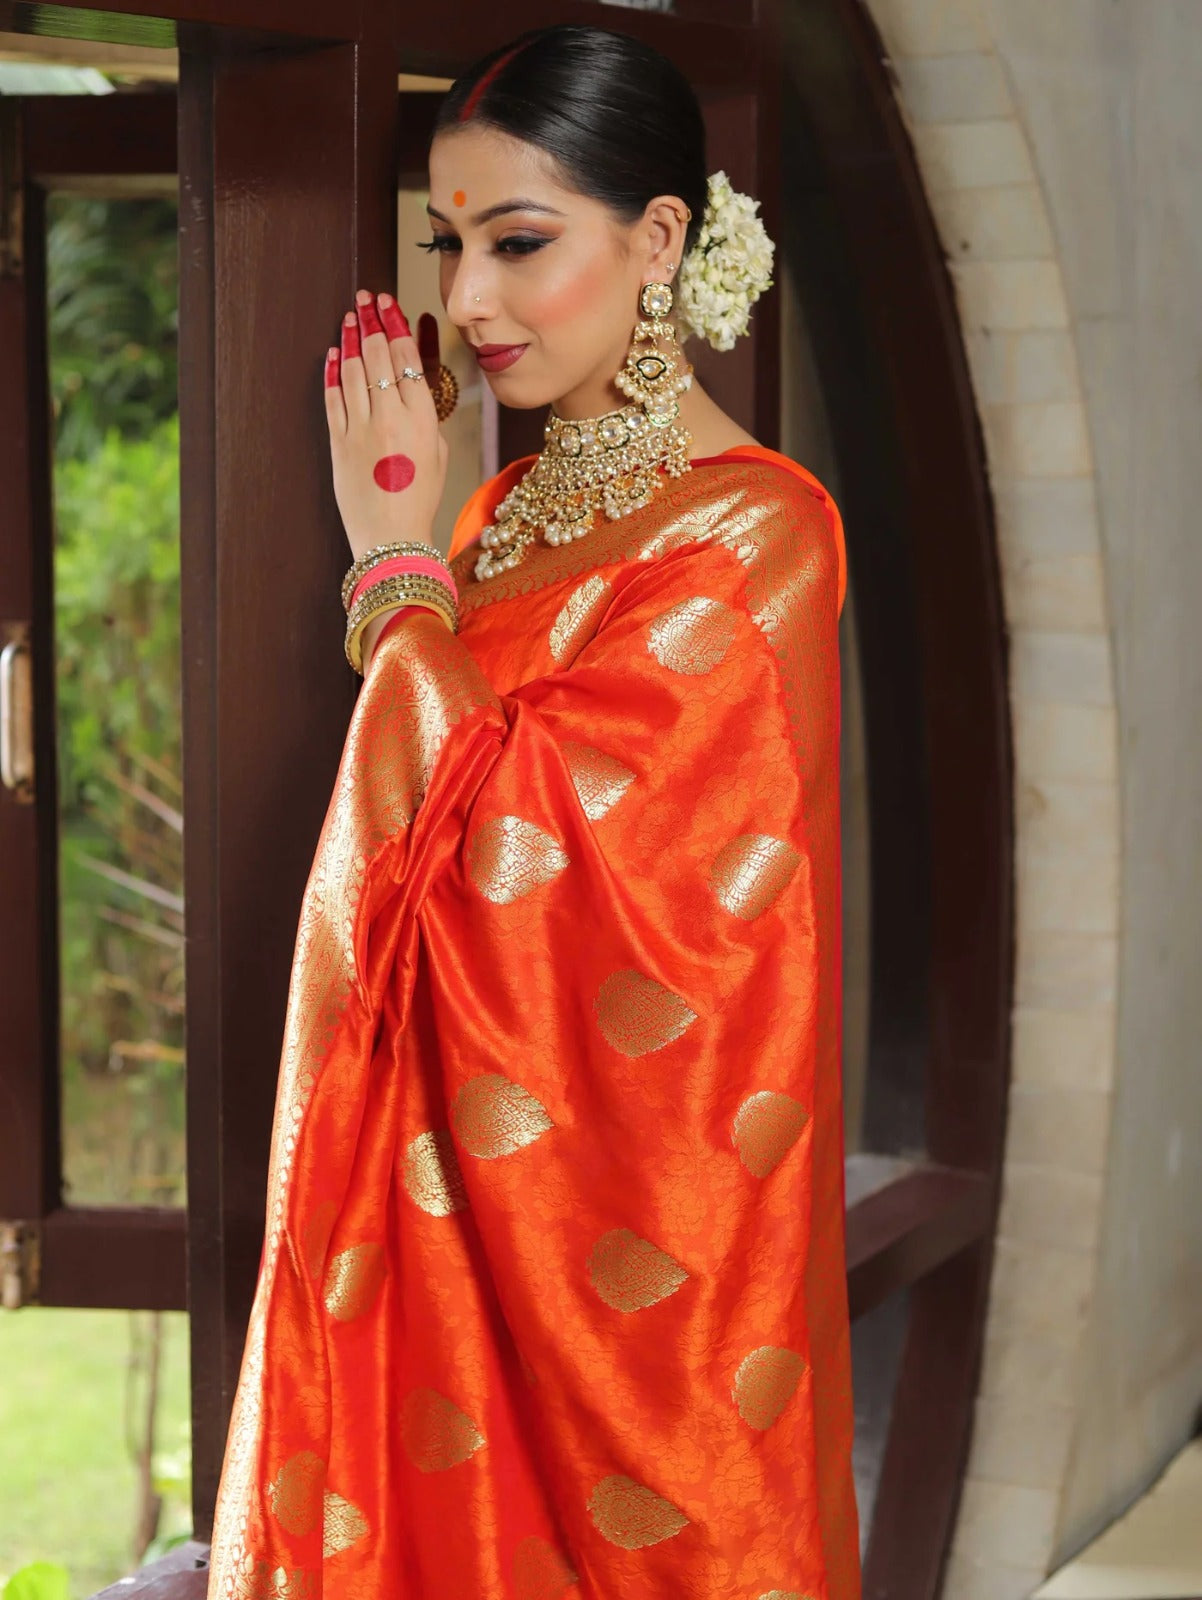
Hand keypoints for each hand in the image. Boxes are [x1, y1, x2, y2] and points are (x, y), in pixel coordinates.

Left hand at [324, 289, 448, 560]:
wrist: (391, 537)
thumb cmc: (420, 499)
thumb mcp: (438, 453)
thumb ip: (426, 415)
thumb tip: (413, 385)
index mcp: (421, 418)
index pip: (406, 357)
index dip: (394, 324)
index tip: (388, 303)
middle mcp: (390, 417)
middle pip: (377, 355)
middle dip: (370, 320)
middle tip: (365, 298)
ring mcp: (360, 428)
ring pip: (352, 370)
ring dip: (349, 338)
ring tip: (348, 316)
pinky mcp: (338, 443)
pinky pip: (332, 398)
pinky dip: (330, 372)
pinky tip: (331, 354)